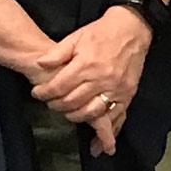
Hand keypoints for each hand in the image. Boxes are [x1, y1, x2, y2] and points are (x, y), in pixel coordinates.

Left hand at [32, 6, 151, 155]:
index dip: (44, 93)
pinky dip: (105, 130)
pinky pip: (115, 117)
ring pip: (91, 113)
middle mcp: (101, 79)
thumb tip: (40, 64)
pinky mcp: (127, 94)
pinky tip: (97, 142)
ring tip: (68, 113)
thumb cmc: (102, 32)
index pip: (59, 86)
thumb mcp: (77, 36)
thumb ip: (57, 52)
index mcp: (86, 64)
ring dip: (75, 117)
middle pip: (72, 102)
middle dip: (57, 105)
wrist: (132, 28)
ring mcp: (116, 89)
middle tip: (50, 103)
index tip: (37, 93)